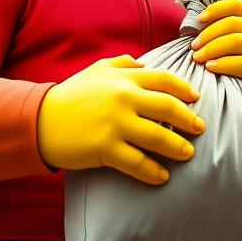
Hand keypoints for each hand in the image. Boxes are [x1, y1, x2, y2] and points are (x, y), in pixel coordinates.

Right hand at [37, 55, 204, 185]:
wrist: (41, 119)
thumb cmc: (72, 94)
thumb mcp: (97, 69)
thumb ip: (123, 63)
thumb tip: (144, 63)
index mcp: (124, 78)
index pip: (165, 80)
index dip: (185, 89)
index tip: (196, 99)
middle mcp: (124, 98)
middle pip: (168, 108)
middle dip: (189, 120)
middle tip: (200, 129)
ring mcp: (116, 124)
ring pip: (159, 138)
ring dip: (178, 148)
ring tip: (188, 154)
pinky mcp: (106, 149)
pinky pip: (138, 163)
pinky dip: (154, 172)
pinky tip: (163, 177)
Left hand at [191, 0, 241, 141]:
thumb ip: (238, 40)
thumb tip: (201, 34)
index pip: (237, 5)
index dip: (215, 9)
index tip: (199, 20)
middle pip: (231, 23)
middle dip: (207, 34)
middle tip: (193, 46)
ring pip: (234, 41)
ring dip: (211, 48)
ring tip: (197, 58)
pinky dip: (223, 64)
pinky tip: (211, 68)